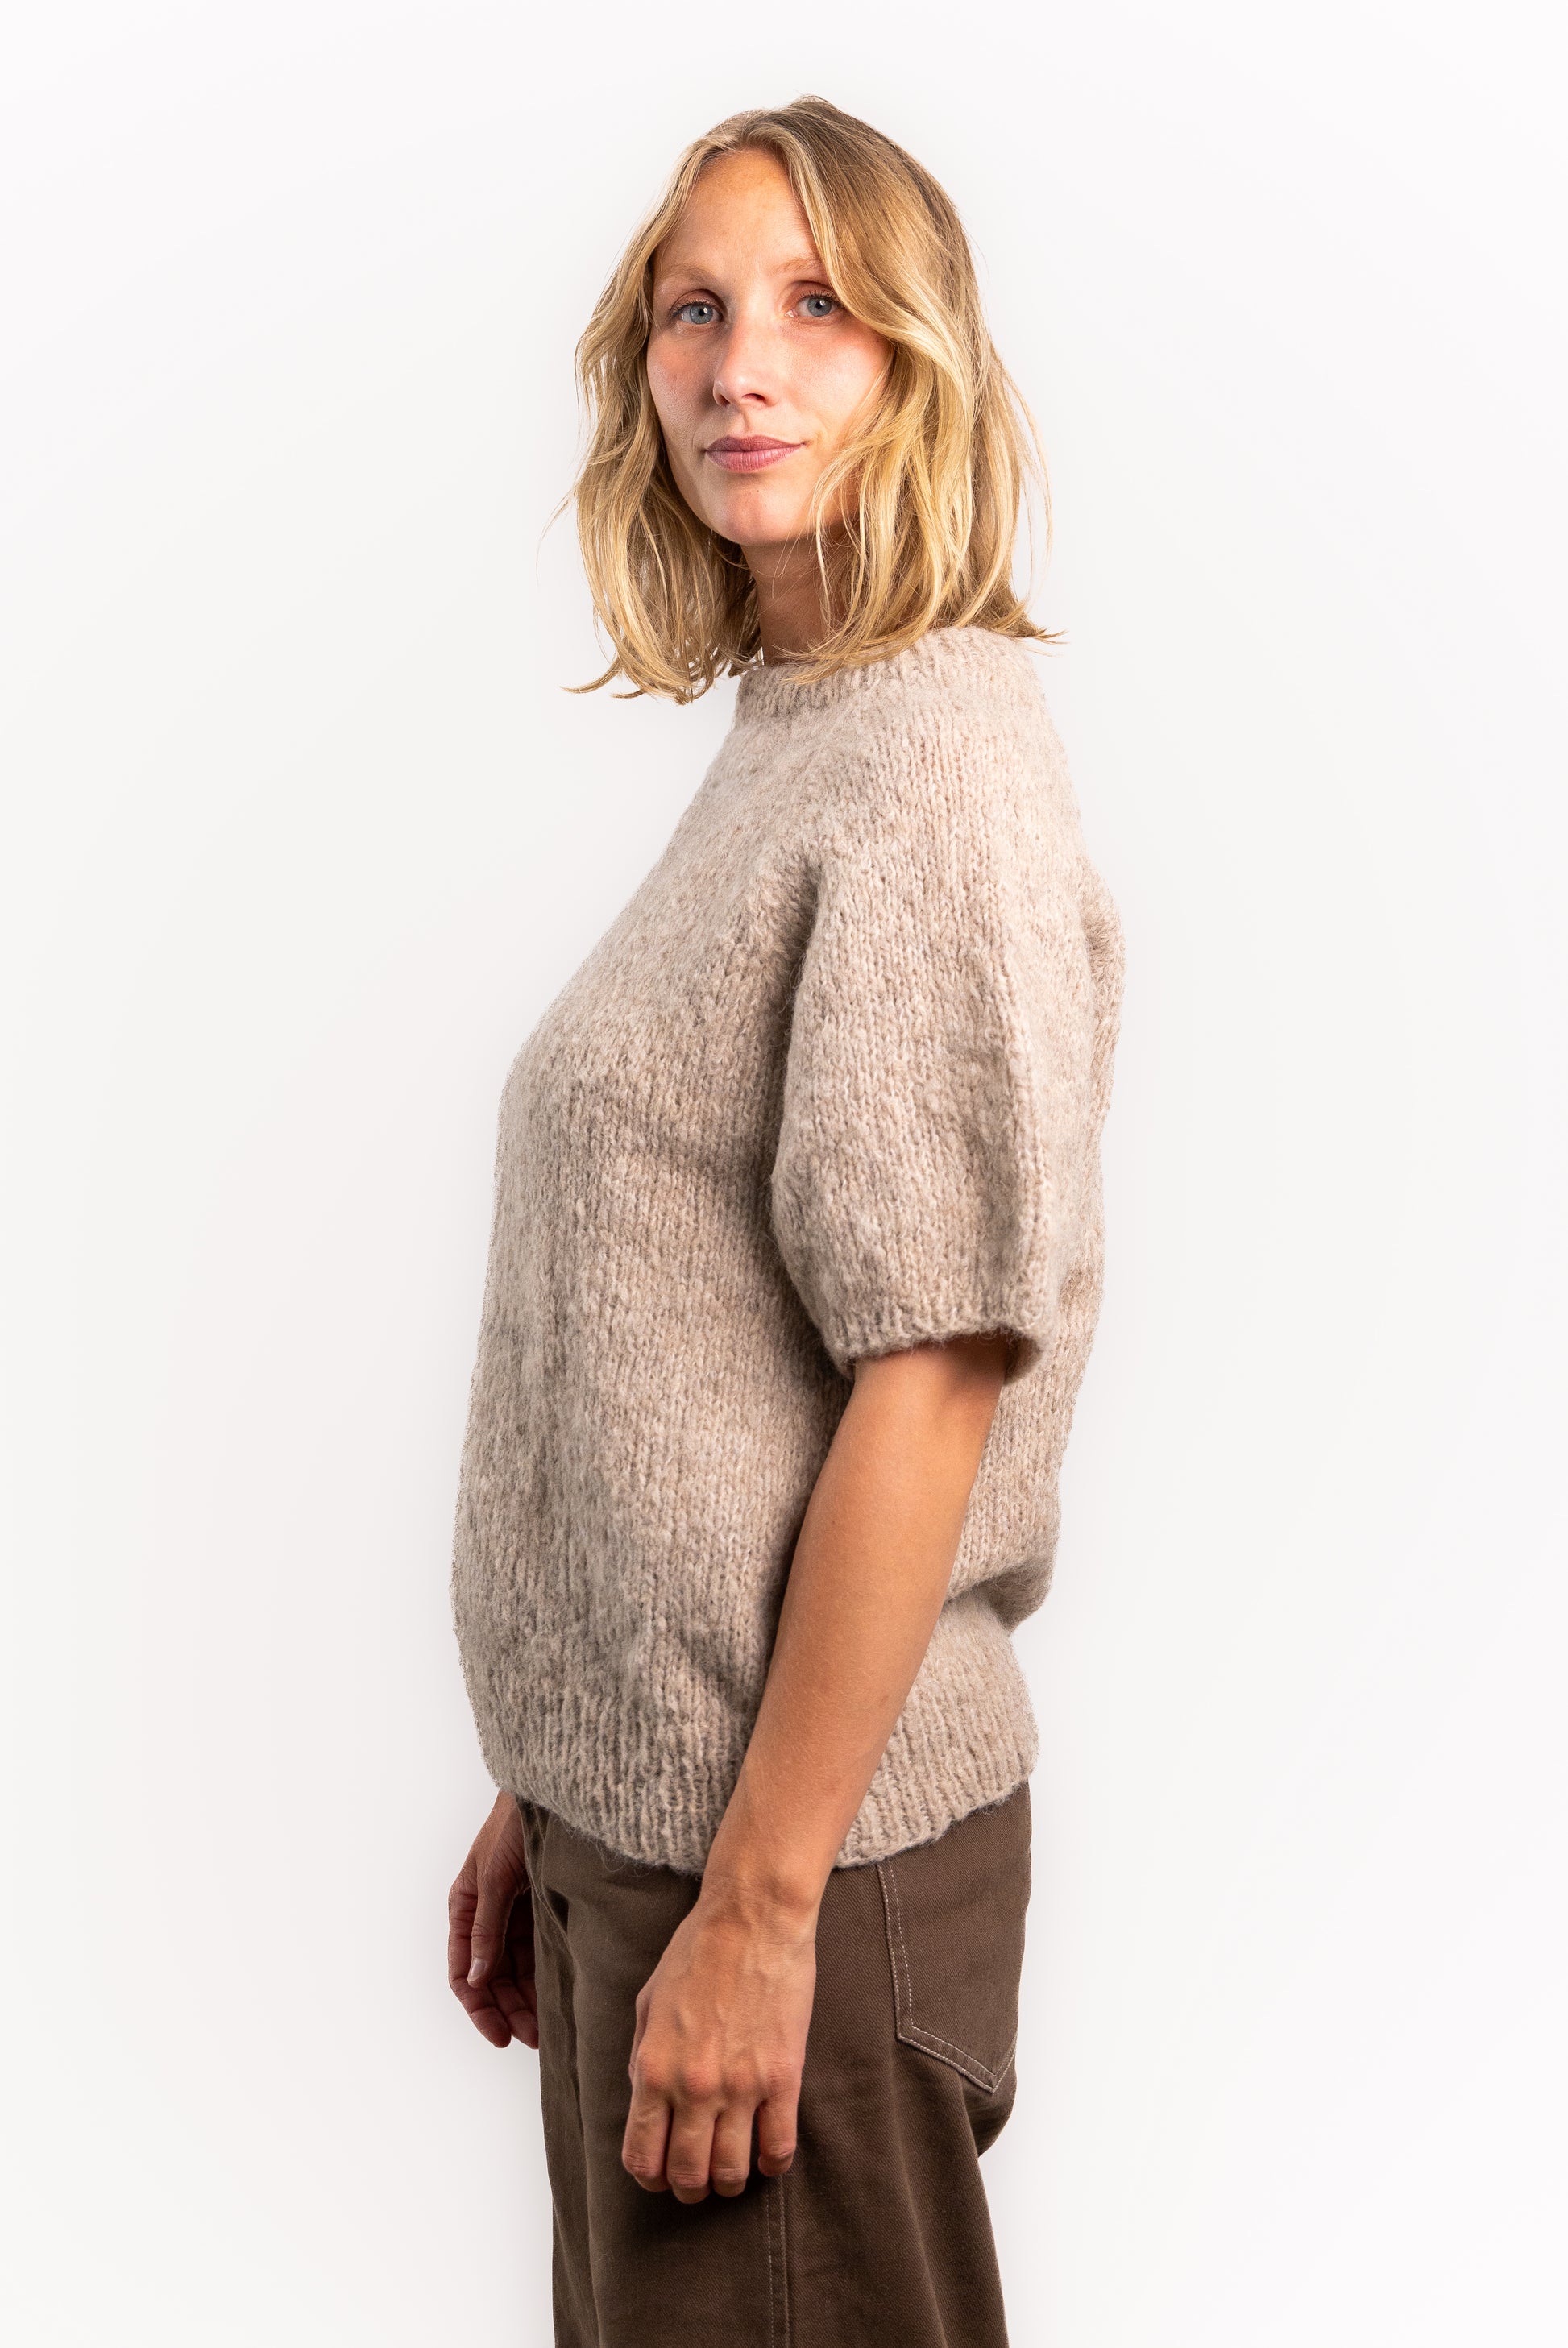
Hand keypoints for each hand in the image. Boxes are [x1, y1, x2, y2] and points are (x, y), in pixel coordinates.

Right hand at [448, 1792, 537, 2049]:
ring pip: (516, 1971)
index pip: (463, 1973)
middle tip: (534, 2039)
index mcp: (464, 1908)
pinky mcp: (540, 1910)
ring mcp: (514, 1915)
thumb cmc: (514, 1826)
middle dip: (508, 2011)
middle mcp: (486, 1917)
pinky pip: (537, 1953)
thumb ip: (485, 1928)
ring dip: (527, 2001)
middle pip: (491, 1979)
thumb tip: (476, 1979)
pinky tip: (558, 1995)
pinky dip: (544, 1977)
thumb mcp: (495, 1878)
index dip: (479, 2008)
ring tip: (549, 2028)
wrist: (553, 1794)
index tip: (500, 2037)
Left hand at [621, 1889, 816, 2202]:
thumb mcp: (647, 2003)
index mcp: (653, 2069)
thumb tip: (643, 2103)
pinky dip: (772, 2165)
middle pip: (688, 2175)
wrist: (753, 1918)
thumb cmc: (696, 1952)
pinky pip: (779, 2147)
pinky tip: (767, 2157)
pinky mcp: (783, 2077)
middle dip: (689, 2189)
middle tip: (697, 2181)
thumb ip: (640, 2058)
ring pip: (732, 2171)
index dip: (650, 2179)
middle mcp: (694, 2087)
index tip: (661, 2177)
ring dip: (729, 2183)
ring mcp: (742, 2086)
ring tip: (731, 2173)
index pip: (643, 2157)